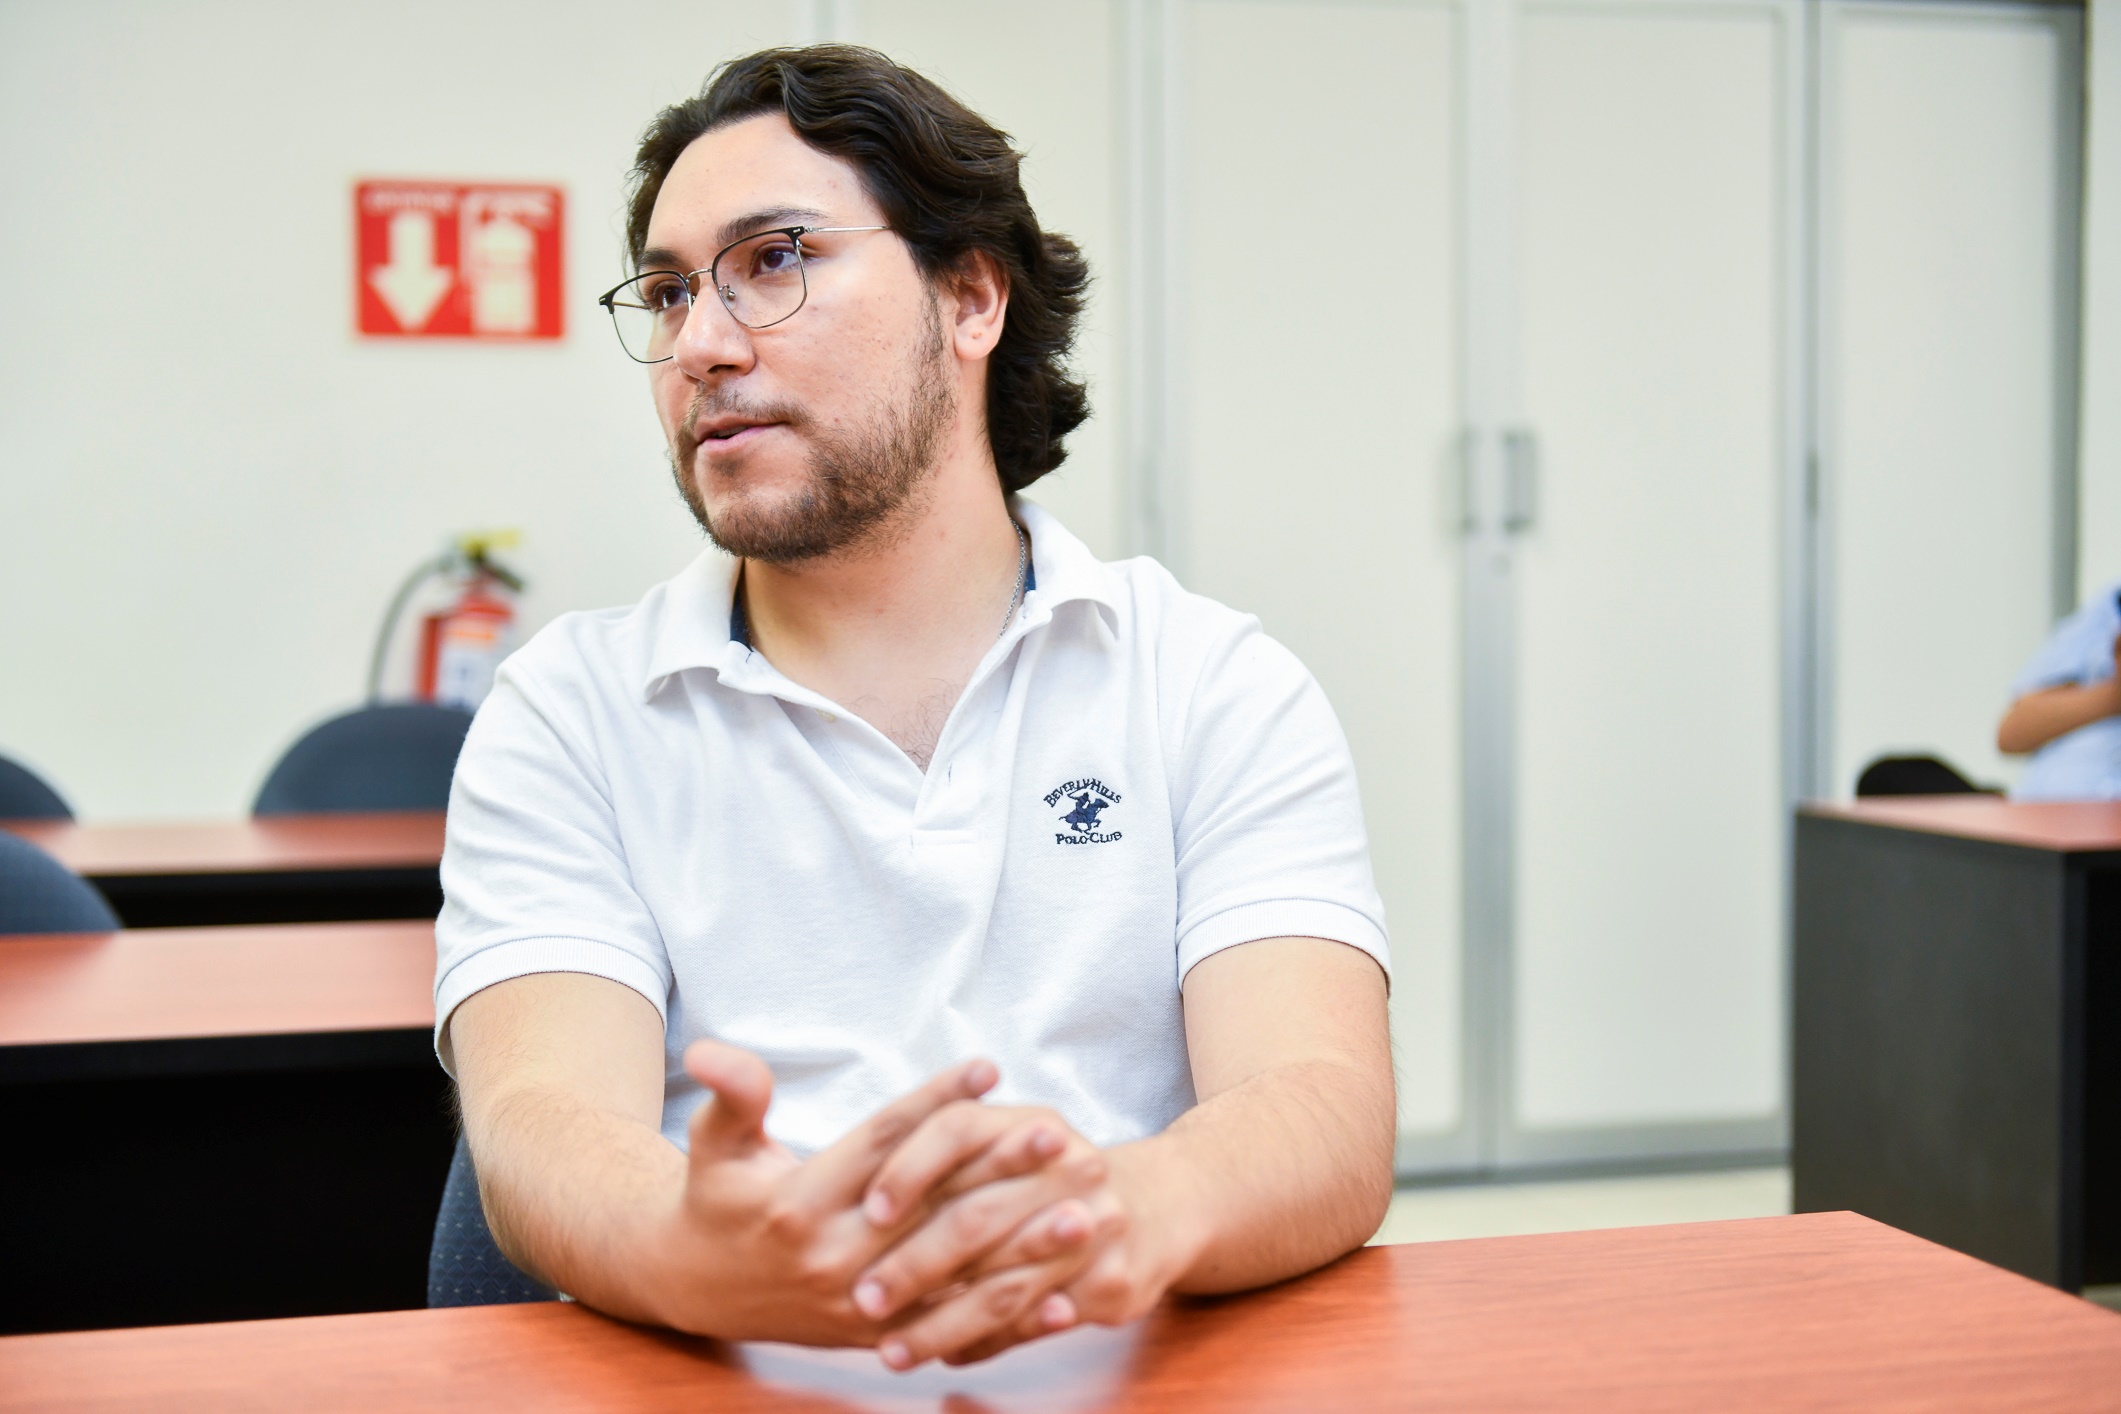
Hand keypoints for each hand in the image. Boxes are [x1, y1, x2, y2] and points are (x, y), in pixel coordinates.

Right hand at [644, 1043, 1066, 1344]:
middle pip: (933, 1209)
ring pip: (956, 1274)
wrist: (699, 1290)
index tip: (988, 1067)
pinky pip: (957, 1328)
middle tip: (1060, 1134)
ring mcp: (864, 1305)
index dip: (934, 1103)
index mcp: (798, 1205)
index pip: (881, 1145)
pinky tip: (1065, 1298)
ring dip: (1024, 1246)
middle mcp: (835, 1259)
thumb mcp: (716, 1144)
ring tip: (1084, 1211)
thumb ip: (733, 1096)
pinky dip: (1012, 1317)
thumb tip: (712, 1049)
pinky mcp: (882, 1338)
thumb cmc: (718, 1199)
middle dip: (1000, 1171)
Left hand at [849, 1109, 1200, 1368]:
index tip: (869, 1211)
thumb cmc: (1055, 1174)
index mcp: (1032, 1123)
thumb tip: (861, 1188)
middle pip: (976, 1217)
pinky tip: (949, 1353)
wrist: (1163, 1204)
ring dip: (940, 1325)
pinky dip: (987, 1344)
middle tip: (860, 1298)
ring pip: (1003, 1288)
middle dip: (912, 1266)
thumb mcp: (1014, 1140)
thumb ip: (949, 1154)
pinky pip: (1035, 1325)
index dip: (911, 1167)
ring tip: (891, 1350)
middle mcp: (1070, 1168)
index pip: (959, 1128)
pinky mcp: (1113, 1285)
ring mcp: (1097, 1228)